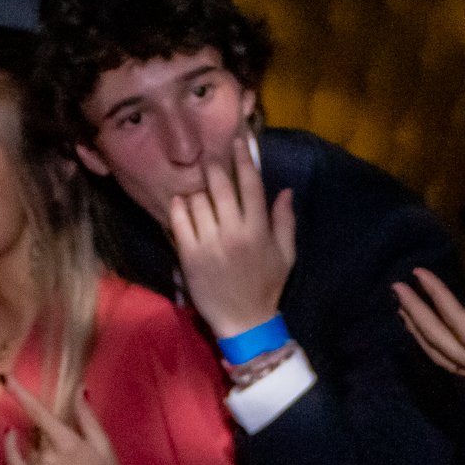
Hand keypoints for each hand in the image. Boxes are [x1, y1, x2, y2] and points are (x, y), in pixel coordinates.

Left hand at [0, 375, 136, 464]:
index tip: (4, 377)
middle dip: (51, 435)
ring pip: (32, 450)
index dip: (20, 393)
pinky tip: (12, 437)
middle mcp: (47, 458)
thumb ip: (87, 418)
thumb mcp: (104, 447)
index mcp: (67, 444)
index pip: (39, 412)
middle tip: (72, 455)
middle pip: (40, 434)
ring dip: (41, 449)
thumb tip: (78, 390)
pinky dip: (11, 450)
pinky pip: (14, 464)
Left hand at [168, 134, 296, 340]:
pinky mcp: (189, 256)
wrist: (244, 322)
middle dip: (215, 167)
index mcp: (258, 230)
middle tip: (210, 158)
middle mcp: (234, 233)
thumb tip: (284, 191)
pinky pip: (180, 222)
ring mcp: (209, 244)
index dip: (244, 159)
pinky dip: (179, 207)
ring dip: (198, 190)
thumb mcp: (285, 255)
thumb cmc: (266, 287)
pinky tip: (180, 201)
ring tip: (197, 187)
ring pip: (199, 202)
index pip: (251, 185)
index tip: (237, 142)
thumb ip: (284, 221)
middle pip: (221, 187)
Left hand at [395, 267, 464, 421]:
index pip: (459, 323)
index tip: (418, 274)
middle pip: (439, 338)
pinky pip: (449, 359)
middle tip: (396, 286)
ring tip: (402, 308)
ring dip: (418, 328)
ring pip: (439, 352)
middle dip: (416, 311)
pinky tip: (429, 335)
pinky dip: (432, 343)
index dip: (437, 297)